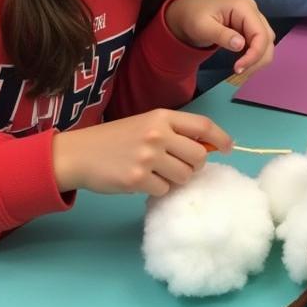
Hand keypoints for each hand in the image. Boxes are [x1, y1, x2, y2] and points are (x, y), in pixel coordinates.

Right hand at [52, 109, 233, 196]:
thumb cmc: (116, 139)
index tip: (228, 148)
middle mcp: (158, 134)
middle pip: (198, 156)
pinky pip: (164, 190)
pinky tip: (142, 181)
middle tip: (179, 166)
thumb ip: (174, 132)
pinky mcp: (137, 179)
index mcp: (162, 117)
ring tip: (157, 173)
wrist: (79, 154)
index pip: (203, 126)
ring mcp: (148, 157)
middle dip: (194, 165)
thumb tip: (208, 149)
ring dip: (175, 179)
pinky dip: (158, 189)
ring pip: (184, 176)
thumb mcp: (146, 125)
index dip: (221, 138)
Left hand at [165, 0, 274, 77]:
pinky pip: (258, 44)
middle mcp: (253, 12)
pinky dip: (253, 57)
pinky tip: (242, 65)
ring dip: (257, 60)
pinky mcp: (249, 29)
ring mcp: (252, 20)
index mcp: (244, 7)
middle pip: (267, 39)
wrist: (186, 13)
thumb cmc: (192, 17)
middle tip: (240, 74)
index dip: (254, 54)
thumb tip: (241, 45)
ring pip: (266, 43)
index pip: (260, 34)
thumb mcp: (203, 26)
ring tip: (240, 71)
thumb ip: (221, 35)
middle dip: (258, 59)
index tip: (239, 69)